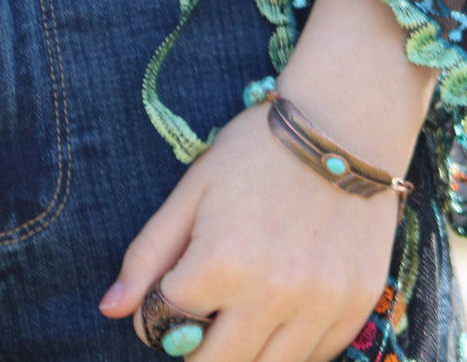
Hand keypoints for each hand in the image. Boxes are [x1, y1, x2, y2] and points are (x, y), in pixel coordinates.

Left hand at [99, 101, 399, 360]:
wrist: (340, 127)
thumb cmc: (254, 152)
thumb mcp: (190, 193)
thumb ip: (148, 255)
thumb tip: (111, 308)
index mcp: (221, 263)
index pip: (168, 325)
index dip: (157, 313)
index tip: (163, 298)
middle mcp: (273, 295)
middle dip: (194, 349)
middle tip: (196, 319)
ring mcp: (320, 307)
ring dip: (242, 354)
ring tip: (235, 315)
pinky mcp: (355, 308)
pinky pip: (314, 359)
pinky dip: (287, 349)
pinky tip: (277, 314)